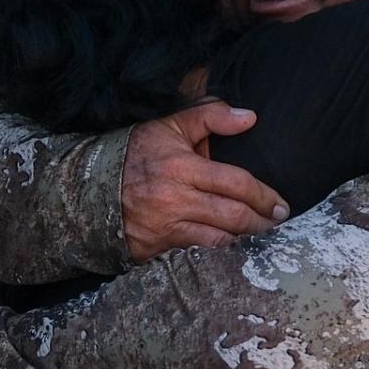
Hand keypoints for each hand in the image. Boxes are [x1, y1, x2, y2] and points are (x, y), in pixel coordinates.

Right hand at [123, 101, 289, 260]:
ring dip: (244, 238)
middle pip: (232, 216)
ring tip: (259, 233)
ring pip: (218, 239)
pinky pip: (197, 251)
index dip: (263, 196)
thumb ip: (211, 116)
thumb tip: (250, 117)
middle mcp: (176, 199)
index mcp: (182, 167)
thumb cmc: (136, 153)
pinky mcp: (157, 246)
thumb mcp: (170, 126)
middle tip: (277, 221)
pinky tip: (230, 243)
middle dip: (261, 221)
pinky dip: (217, 248)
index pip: (236, 183)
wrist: (88, 185)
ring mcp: (166, 226)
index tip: (280, 203)